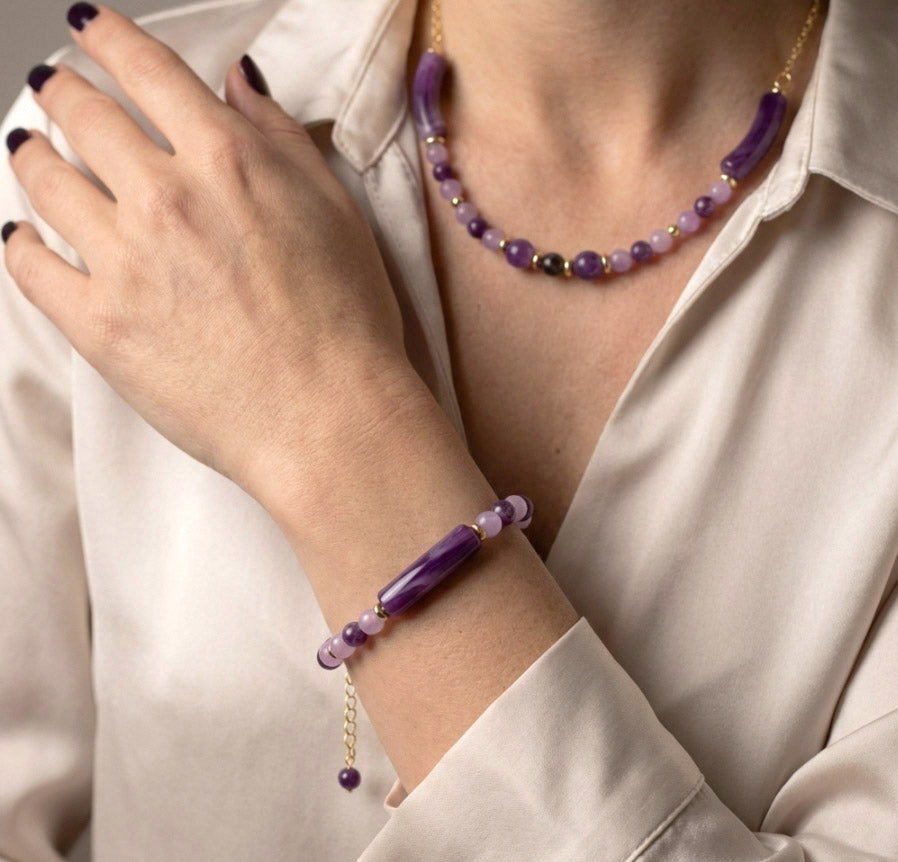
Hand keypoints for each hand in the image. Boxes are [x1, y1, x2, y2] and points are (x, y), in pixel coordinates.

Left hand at [3, 5, 411, 500]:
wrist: (330, 416)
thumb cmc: (349, 321)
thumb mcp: (336, 211)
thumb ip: (280, 139)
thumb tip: (237, 84)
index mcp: (227, 160)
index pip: (145, 69)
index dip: (107, 37)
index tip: (87, 29)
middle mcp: (166, 196)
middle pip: (83, 116)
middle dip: (63, 90)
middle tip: (56, 87)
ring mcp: (125, 262)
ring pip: (44, 182)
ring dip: (31, 155)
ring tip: (29, 152)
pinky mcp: (100, 326)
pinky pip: (30, 267)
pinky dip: (19, 244)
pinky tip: (22, 238)